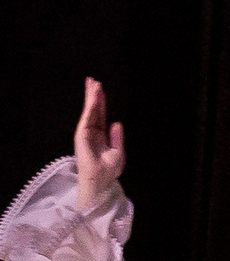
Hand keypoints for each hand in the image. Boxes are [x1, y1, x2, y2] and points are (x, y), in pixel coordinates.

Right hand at [72, 78, 124, 210]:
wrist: (100, 180)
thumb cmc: (108, 170)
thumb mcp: (118, 152)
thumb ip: (117, 137)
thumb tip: (117, 122)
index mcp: (101, 135)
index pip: (101, 115)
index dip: (101, 103)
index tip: (100, 89)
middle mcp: (92, 132)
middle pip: (93, 110)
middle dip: (93, 95)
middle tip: (93, 80)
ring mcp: (86, 132)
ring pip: (89, 111)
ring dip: (91, 97)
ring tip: (92, 83)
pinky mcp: (82, 135)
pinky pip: (87, 117)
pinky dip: (90, 107)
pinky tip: (93, 97)